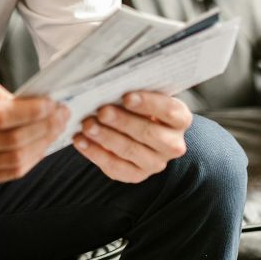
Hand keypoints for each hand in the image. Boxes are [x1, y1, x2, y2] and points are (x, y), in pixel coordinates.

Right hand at [0, 71, 69, 187]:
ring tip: (55, 128)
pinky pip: (9, 173)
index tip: (52, 103)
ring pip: (15, 162)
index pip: (0, 117)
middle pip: (11, 143)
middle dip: (44, 128)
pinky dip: (31, 159)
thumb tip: (36, 106)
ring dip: (42, 145)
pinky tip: (41, 143)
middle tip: (61, 114)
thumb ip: (1, 94)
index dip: (31, 112)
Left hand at [72, 91, 191, 182]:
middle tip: (101, 111)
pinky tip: (80, 141)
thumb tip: (110, 84)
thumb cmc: (139, 107)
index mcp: (180, 119)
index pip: (169, 111)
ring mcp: (155, 163)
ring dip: (106, 137)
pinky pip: (115, 167)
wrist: (138, 131)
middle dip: (122, 121)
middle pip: (149, 133)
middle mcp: (172, 144)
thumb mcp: (143, 96)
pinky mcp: (136, 175)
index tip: (126, 97)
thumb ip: (133, 91)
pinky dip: (95, 153)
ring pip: (130, 151)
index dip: (148, 104)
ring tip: (87, 125)